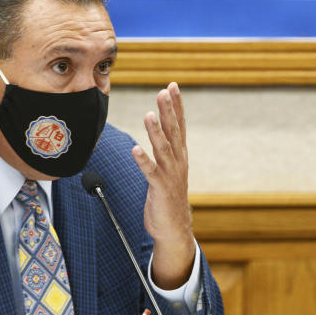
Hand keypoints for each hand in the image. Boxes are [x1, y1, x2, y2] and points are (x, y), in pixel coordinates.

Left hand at [132, 82, 194, 289]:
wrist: (174, 228)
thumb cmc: (168, 197)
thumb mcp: (169, 169)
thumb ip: (164, 150)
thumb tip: (159, 130)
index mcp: (179, 155)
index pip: (179, 125)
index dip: (177, 106)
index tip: (173, 86)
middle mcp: (178, 162)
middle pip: (173, 132)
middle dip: (169, 111)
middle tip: (164, 92)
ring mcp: (170, 175)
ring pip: (163, 148)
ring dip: (156, 131)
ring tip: (149, 115)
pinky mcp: (160, 189)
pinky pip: (150, 172)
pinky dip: (143, 160)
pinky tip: (136, 149)